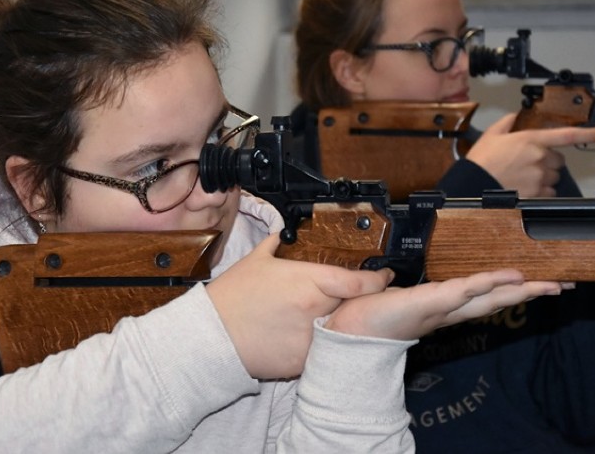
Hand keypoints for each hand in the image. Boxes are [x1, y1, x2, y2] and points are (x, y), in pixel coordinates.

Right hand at [206, 233, 393, 378]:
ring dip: (347, 325)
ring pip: (343, 331)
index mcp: (308, 282)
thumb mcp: (256, 260)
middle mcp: (315, 312)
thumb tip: (286, 231)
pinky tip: (322, 337)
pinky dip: (326, 344)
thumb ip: (278, 243)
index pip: (359, 283)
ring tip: (347, 318)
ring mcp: (310, 340)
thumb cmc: (232, 296)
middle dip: (364, 302)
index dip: (378, 280)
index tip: (384, 276)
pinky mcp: (302, 363)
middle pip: (357, 307)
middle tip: (368, 296)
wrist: (210, 336)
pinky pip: (324, 351)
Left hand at [325, 269, 564, 339]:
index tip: (532, 282)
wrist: (344, 335)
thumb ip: (390, 285)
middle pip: (496, 299)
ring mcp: (440, 306)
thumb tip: (389, 276)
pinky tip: (511, 278)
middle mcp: (446, 309)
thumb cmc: (361, 318)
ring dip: (520, 290)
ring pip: (488, 296)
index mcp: (438, 305)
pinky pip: (463, 290)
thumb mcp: (382, 295)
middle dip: (530, 293)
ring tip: (550, 284)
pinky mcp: (429, 302)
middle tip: (561, 286)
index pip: (480, 296)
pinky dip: (488, 283)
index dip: (507, 289)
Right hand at [467, 113, 594, 196]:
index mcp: (531, 140)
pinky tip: (524, 188)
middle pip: (558, 161)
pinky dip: (540, 191)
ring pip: (554, 177)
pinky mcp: (537, 193)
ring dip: (544, 177)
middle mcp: (540, 158)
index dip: (586, 134)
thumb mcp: (492, 135)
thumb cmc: (481, 161)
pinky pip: (549, 192)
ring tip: (523, 177)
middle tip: (529, 164)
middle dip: (548, 162)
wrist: (474, 184)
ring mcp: (540, 177)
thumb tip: (514, 116)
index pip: (566, 135)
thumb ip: (507, 123)